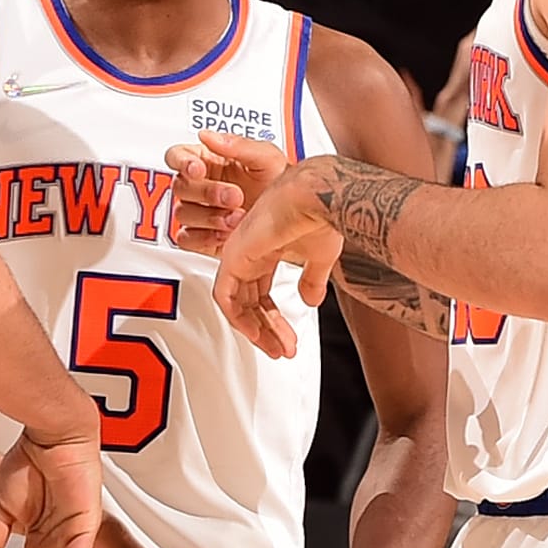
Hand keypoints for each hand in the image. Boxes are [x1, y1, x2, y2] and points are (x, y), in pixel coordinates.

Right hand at [168, 129, 290, 256]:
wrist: (293, 216)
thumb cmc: (279, 183)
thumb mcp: (266, 157)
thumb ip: (238, 144)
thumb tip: (207, 135)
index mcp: (209, 161)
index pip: (178, 155)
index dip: (182, 162)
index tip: (198, 169)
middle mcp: (200, 186)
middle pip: (181, 187)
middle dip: (208, 192)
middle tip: (234, 197)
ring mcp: (200, 212)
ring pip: (183, 213)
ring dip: (209, 217)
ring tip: (236, 218)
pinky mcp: (203, 237)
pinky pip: (186, 238)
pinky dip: (204, 237)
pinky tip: (224, 233)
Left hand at [215, 166, 339, 358]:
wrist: (320, 197)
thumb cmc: (322, 216)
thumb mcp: (320, 257)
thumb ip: (311, 280)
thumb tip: (311, 301)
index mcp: (268, 250)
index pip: (262, 293)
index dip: (275, 320)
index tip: (288, 339)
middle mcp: (250, 252)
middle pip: (251, 302)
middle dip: (268, 330)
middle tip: (282, 350)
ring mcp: (239, 254)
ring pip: (238, 304)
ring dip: (256, 330)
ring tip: (275, 348)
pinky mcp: (234, 256)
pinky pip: (225, 297)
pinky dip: (238, 319)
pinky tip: (256, 334)